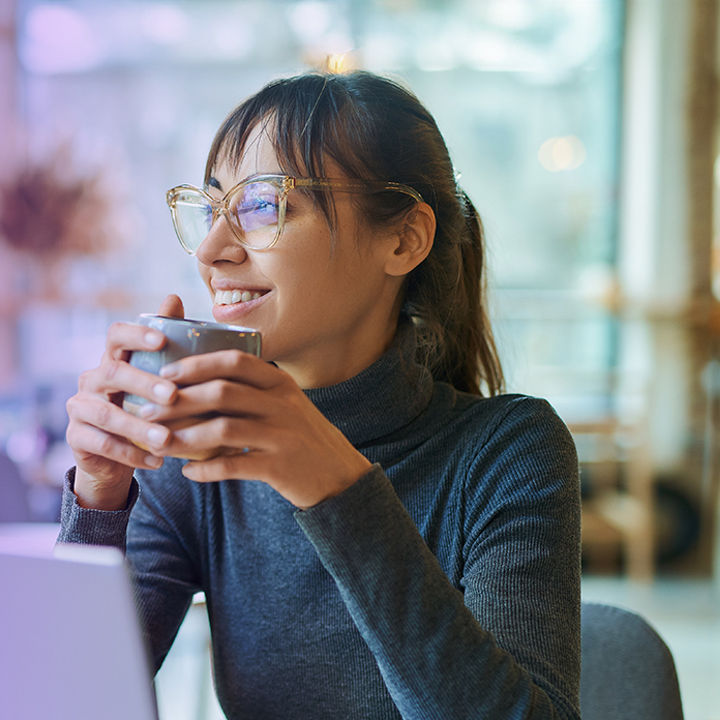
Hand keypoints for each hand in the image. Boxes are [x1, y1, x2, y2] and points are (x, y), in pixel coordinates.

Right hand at [64, 295, 182, 508]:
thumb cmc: (145, 406)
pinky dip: (132, 453)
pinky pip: (102, 444)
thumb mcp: (159, 377)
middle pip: (113, 373)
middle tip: (173, 396)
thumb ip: (167, 344)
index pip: (116, 335)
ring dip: (140, 427)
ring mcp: (80, 407)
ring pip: (107, 413)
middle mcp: (92, 378)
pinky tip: (158, 460)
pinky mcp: (76, 437)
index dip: (136, 335)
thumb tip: (174, 296)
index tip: (162, 341)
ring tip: (167, 439)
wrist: (118, 454)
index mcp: (113, 358)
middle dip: (144, 383)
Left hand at [142, 350, 371, 508]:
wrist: (341, 476)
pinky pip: (233, 465)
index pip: (235, 361)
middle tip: (149, 411)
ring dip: (184, 436)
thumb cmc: (304, 437)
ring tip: (160, 443)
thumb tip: (202, 385)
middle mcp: (283, 404)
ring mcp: (282, 435)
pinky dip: (206, 470)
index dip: (197, 364)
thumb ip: (255, 391)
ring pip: (222, 429)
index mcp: (281, 383)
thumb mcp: (287, 404)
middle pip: (222, 393)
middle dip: (179, 401)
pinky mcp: (280, 466)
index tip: (168, 373)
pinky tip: (188, 472)